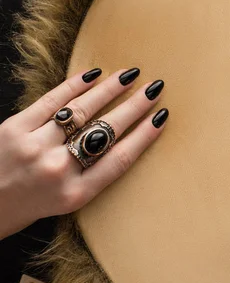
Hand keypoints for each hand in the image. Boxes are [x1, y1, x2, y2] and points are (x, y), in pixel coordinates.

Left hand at [0, 67, 168, 239]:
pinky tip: (93, 75)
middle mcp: (59, 170)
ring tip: (129, 76)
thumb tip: (117, 141)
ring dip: (110, 90)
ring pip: (82, 111)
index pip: (120, 159)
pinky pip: (51, 102)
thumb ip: (89, 177)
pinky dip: (74, 85)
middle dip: (135, 107)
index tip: (161, 118)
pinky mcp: (13, 128)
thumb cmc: (24, 207)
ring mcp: (35, 146)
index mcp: (76, 194)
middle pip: (107, 131)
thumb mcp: (64, 204)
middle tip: (154, 89)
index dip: (144, 136)